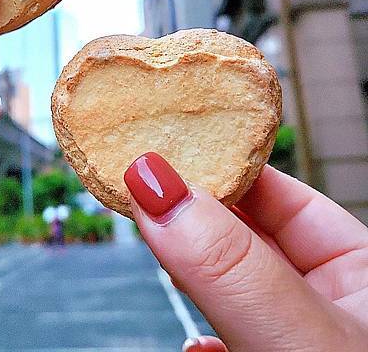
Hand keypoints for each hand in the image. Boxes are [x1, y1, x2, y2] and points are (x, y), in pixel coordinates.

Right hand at [125, 153, 367, 351]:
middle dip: (192, 222)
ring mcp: (292, 333)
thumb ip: (230, 264)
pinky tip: (196, 346)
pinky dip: (202, 338)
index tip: (160, 154)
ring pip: (228, 286)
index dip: (217, 169)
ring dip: (190, 278)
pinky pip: (225, 336)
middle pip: (243, 236)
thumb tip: (153, 183)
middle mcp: (326, 296)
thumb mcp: (297, 335)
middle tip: (141, 200)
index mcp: (359, 267)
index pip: (277, 193)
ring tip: (159, 254)